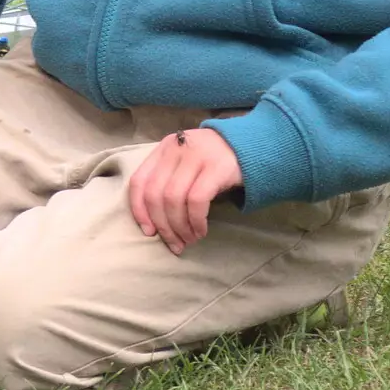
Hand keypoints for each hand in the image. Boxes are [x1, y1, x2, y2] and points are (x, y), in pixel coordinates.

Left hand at [128, 127, 242, 255]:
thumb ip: (167, 182)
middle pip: (155, 194)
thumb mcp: (184, 164)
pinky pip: (197, 200)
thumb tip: (154, 224)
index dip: (139, 211)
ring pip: (173, 199)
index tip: (148, 232)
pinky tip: (201, 231)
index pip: (139, 181)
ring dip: (179, 227)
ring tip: (189, 240)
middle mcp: (175, 150)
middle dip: (163, 226)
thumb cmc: (212, 161)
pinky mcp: (216, 167)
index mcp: (163, 149)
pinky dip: (196, 221)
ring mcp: (195, 156)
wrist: (250, 146)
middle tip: (174, 244)